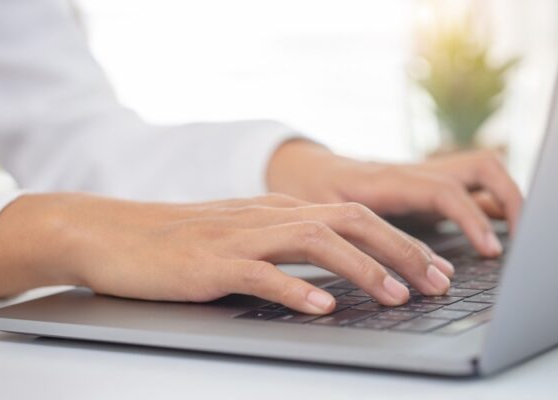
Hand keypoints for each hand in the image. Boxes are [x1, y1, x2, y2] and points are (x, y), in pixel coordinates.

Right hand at [0, 193, 454, 313]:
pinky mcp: (214, 262)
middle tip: (438, 281)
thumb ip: (287, 247)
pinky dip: (297, 290)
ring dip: (361, 268)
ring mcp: (243, 237)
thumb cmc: (185, 241)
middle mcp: (270, 216)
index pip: (356, 217)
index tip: (434, 267)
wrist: (120, 234)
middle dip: (401, 250)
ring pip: (316, 241)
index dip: (401, 241)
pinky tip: (323, 308)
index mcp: (281, 210)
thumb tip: (332, 275)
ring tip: (396, 295)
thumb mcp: (246, 237)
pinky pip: (263, 274)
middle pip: (351, 221)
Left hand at [267, 140, 522, 256]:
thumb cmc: (307, 189)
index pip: (441, 191)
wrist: (300, 165)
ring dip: (500, 199)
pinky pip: (461, 187)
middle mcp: (409, 171)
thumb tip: (382, 276)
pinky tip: (484, 235)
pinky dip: (481, 206)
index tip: (489, 250)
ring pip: (474, 171)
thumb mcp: (319, 213)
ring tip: (511, 240)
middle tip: (515, 243)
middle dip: (507, 199)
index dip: (469, 219)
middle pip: (475, 169)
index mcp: (386, 179)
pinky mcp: (418, 184)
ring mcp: (417, 175)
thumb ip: (348, 236)